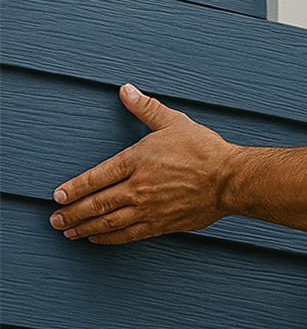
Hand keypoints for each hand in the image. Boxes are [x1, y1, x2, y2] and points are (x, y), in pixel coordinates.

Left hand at [49, 84, 235, 244]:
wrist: (230, 179)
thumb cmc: (205, 150)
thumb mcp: (174, 122)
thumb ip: (145, 108)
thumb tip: (126, 90)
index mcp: (137, 160)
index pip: (96, 177)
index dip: (74, 188)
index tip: (58, 195)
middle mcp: (139, 187)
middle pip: (96, 204)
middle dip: (71, 213)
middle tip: (54, 219)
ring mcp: (149, 209)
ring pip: (108, 222)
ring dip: (84, 228)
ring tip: (69, 232)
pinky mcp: (161, 225)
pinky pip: (128, 235)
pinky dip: (109, 238)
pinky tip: (97, 239)